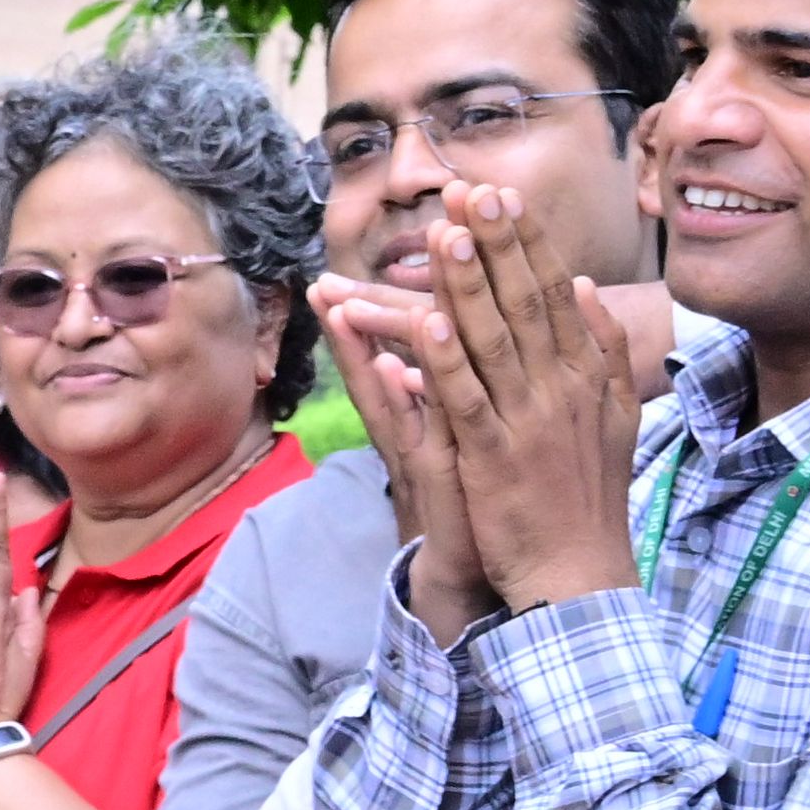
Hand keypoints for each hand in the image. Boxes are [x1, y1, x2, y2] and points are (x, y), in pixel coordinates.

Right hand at [312, 274, 495, 640]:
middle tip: (324, 274)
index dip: (396, 291)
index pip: (418, 332)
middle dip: (359, 312)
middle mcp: (422, 419)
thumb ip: (460, 382)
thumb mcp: (474, 428)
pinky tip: (383, 364)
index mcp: (438, 399)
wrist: (485, 564)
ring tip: (336, 302)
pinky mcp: (443, 472)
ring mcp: (428, 444)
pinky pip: (423, 426)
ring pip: (390, 385)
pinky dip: (401, 396)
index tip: (386, 245)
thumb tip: (452, 332)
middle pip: (388, 355)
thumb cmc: (483, 493)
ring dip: (365, 342)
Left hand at [406, 182, 650, 613]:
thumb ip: (603, 350)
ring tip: (444, 235)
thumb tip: (588, 287)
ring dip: (467, 286)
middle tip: (468, 190)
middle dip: (495, 244)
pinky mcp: (493, 458)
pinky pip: (465, 400)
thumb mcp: (614, 415)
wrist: (580, 574)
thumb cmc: (588, 497)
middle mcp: (560, 389)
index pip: (553, 292)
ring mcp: (527, 422)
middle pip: (524, 302)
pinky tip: (424, 323)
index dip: (524, 242)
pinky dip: (445, 361)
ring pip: (492, 340)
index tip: (501, 196)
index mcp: (584, 375)